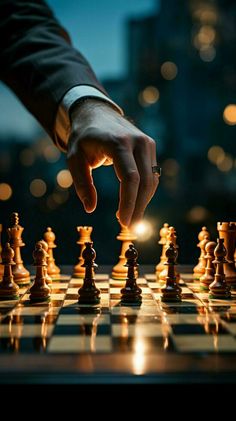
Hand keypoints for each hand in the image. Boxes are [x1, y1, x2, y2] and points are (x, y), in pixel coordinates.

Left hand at [67, 99, 158, 226]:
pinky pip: (152, 174)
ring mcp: (147, 143)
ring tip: (131, 219)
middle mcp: (138, 141)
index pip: (130, 178)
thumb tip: (90, 209)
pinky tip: (136, 204)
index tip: (123, 222)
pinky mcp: (150, 147)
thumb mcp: (74, 159)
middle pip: (145, 181)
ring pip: (152, 180)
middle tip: (129, 226)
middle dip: (138, 206)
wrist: (97, 113)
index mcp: (118, 143)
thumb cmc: (84, 138)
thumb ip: (81, 183)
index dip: (129, 202)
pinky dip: (145, 192)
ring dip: (143, 202)